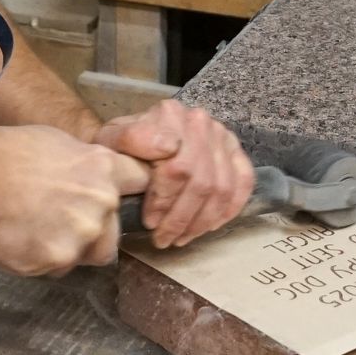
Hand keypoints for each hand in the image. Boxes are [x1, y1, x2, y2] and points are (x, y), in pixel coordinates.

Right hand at [0, 126, 149, 276]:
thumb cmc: (9, 152)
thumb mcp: (59, 143)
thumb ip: (86, 167)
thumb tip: (91, 178)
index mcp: (105, 170)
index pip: (142, 183)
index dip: (130, 192)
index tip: (119, 199)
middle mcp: (102, 204)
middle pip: (115, 231)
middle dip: (95, 232)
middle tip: (61, 222)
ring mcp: (82, 236)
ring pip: (89, 255)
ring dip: (71, 250)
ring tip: (38, 233)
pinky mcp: (57, 260)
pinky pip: (57, 268)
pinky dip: (42, 259)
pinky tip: (21, 241)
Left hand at [93, 101, 254, 248]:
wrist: (137, 137)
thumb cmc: (124, 146)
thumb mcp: (111, 141)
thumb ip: (130, 140)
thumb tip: (167, 148)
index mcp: (169, 115)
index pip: (176, 168)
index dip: (164, 200)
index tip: (149, 221)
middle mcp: (200, 121)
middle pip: (201, 182)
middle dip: (182, 218)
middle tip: (163, 239)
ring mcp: (221, 135)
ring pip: (221, 187)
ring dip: (202, 221)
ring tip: (181, 238)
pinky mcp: (235, 151)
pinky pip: (243, 182)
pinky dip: (229, 209)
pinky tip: (209, 227)